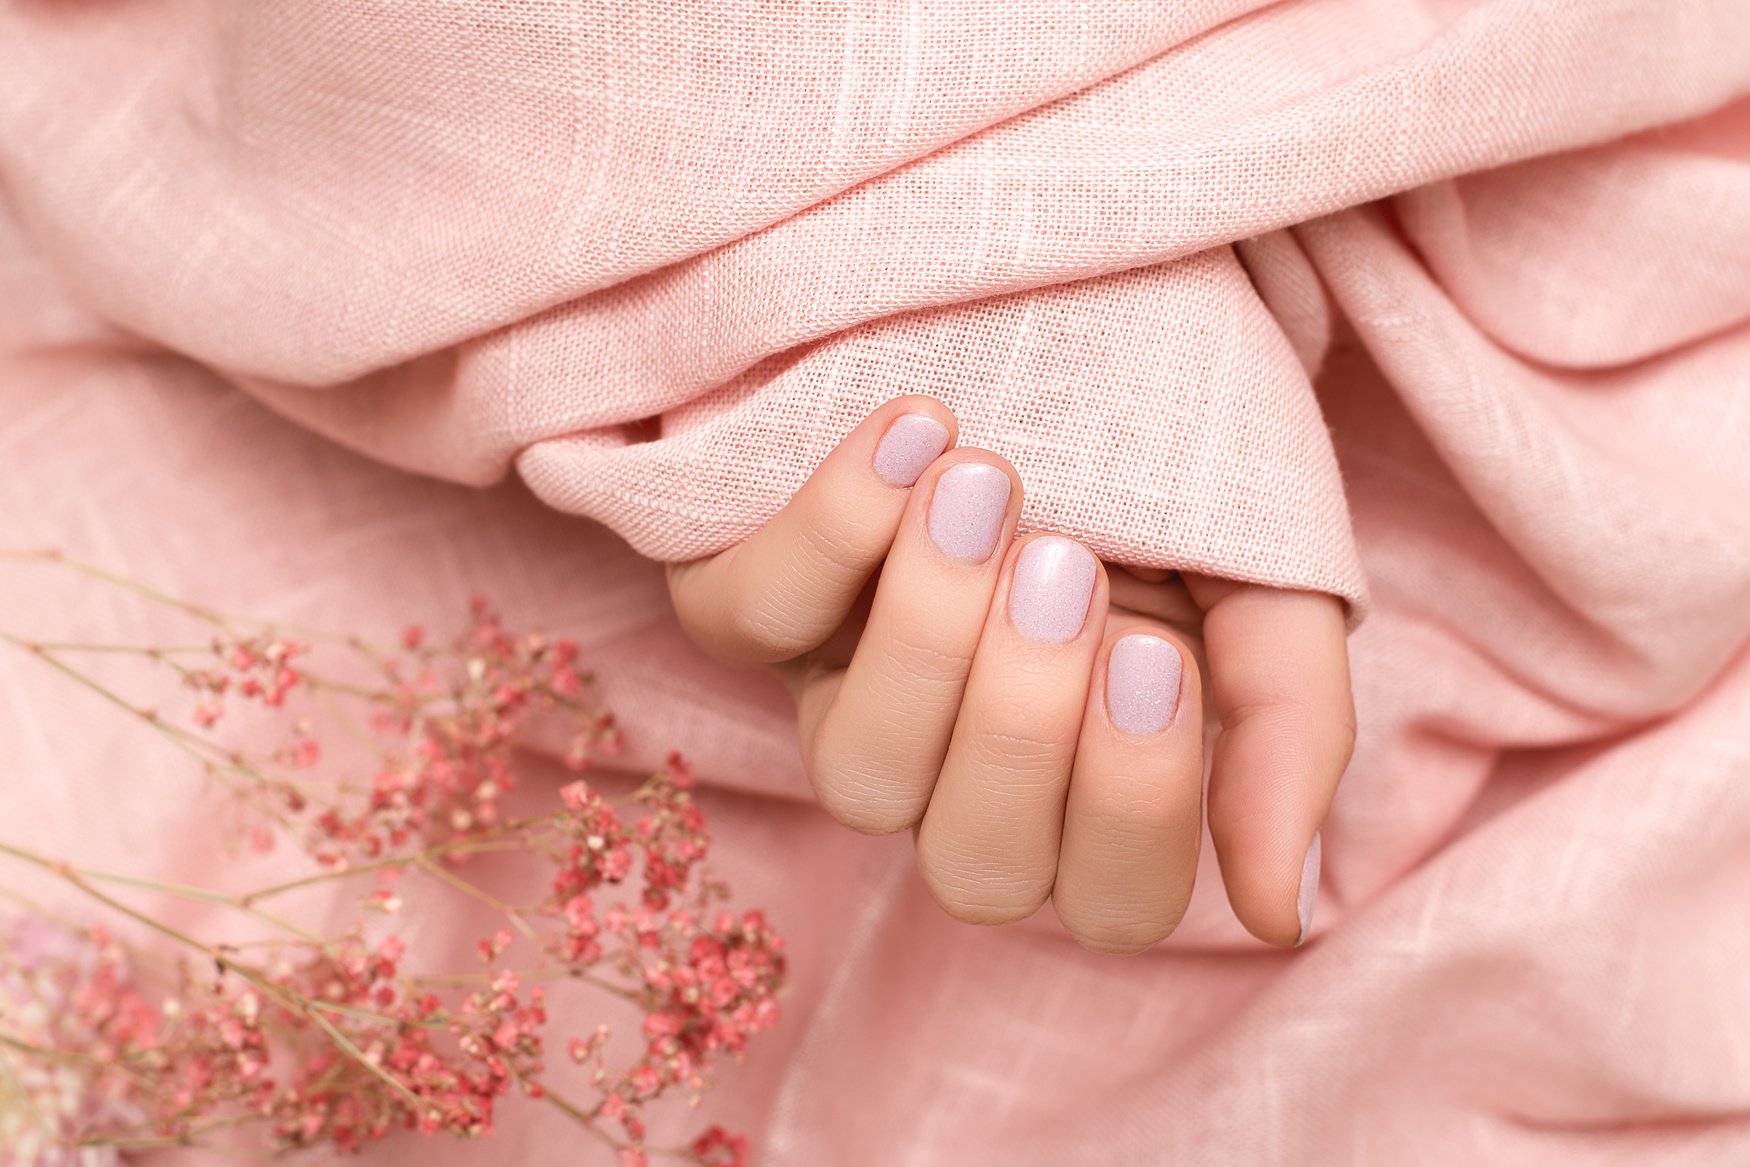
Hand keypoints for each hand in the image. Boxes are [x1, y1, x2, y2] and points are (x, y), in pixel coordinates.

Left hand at [667, 399, 1353, 950]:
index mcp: (1089, 780)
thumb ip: (1288, 728)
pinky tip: (921, 428)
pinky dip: (831, 530)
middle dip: (1021, 726)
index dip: (1132, 809)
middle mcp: (957, 766)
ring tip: (989, 489)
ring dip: (929, 638)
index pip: (1111, 902)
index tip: (1157, 653)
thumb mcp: (1265, 575)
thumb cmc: (1170, 453)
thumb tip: (1285, 909)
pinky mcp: (742, 602)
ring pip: (857, 779)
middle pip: (975, 872)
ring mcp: (842, 691)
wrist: (1071, 293)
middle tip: (1065, 566)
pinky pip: (748, 621)